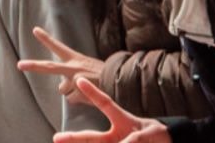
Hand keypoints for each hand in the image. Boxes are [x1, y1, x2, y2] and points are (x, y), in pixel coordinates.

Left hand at [16, 23, 102, 94]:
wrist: (119, 81)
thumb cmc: (103, 75)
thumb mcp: (87, 67)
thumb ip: (72, 74)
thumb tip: (61, 88)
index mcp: (75, 59)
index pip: (58, 47)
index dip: (46, 39)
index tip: (35, 30)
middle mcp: (72, 67)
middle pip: (48, 67)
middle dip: (33, 66)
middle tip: (20, 65)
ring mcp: (74, 79)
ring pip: (64, 90)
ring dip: (72, 92)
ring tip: (85, 88)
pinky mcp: (78, 90)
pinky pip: (72, 100)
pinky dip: (79, 100)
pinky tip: (88, 95)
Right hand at [53, 75, 169, 142]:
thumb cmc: (158, 135)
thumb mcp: (152, 133)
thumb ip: (138, 138)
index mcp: (122, 121)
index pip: (105, 104)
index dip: (92, 92)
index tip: (79, 78)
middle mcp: (115, 136)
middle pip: (91, 137)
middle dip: (73, 138)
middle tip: (56, 138)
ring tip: (61, 141)